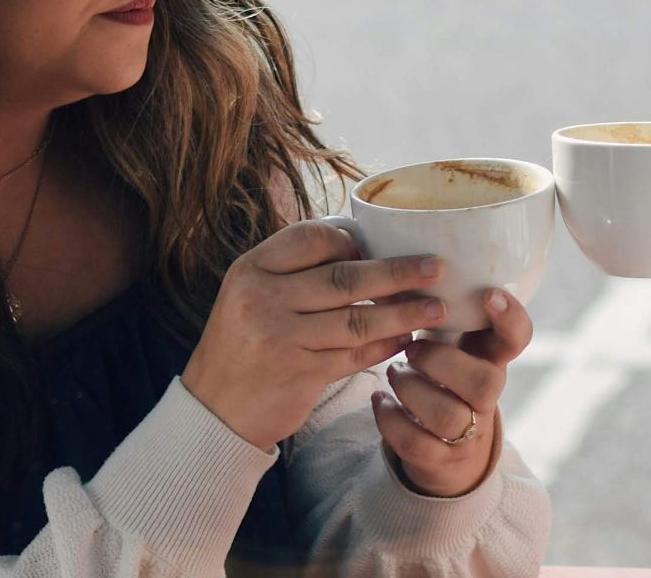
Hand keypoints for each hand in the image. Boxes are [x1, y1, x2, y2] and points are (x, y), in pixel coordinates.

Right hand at [182, 220, 447, 447]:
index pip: (313, 238)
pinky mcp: (299, 373)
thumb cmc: (243, 346)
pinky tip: (407, 341)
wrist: (213, 411)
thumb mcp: (251, 296)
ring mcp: (280, 336)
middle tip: (437, 267)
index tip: (383, 246)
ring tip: (436, 308)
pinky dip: (385, 347)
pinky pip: (354, 355)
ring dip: (403, 313)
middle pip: (344, 278)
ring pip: (357, 319)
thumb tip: (363, 248)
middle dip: (397, 272)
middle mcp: (263, 297)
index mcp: (252, 268)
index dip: (353, 242)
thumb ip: (295, 274)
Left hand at [371, 288, 531, 496]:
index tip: (488, 294)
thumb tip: (401, 262)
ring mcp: (468, 432)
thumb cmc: (443, 375)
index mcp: (492, 358)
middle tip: (412, 348)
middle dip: (442, 362)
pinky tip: (379, 401)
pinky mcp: (440, 459)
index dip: (510, 318)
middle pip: (485, 384)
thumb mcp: (452, 340)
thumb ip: (440, 308)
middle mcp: (487, 396)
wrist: (447, 449)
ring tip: (393, 373)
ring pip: (449, 416)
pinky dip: (390, 419)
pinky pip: (416, 443)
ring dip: (412, 390)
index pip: (518, 338)